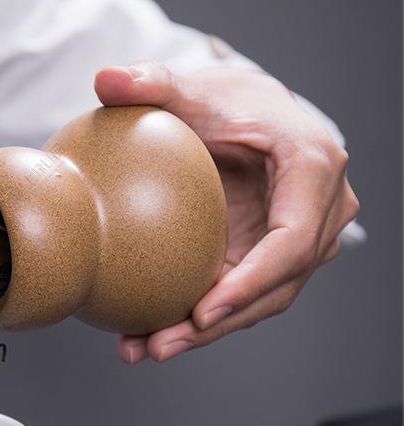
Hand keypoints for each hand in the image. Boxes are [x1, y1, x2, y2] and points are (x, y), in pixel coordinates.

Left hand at [93, 64, 359, 363]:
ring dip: (200, 334)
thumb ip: (152, 83)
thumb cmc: (227, 102)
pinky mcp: (270, 262)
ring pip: (256, 304)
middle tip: (157, 346)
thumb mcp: (192, 89)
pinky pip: (237, 298)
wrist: (245, 119)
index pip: (292, 241)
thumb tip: (105, 78)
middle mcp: (319, 214)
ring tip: (140, 348)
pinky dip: (195, 320)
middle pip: (275, 288)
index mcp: (312, 169)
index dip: (252, 282)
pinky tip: (147, 333)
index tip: (203, 310)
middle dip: (215, 325)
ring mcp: (299, 244)